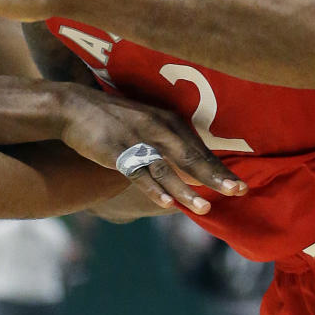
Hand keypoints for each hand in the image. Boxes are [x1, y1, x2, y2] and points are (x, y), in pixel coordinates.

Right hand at [55, 83, 246, 214]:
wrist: (73, 106)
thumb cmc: (112, 117)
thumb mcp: (144, 120)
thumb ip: (166, 138)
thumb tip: (189, 163)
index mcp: (166, 119)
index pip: (198, 148)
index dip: (219, 167)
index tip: (240, 185)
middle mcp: (156, 127)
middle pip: (190, 156)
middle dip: (215, 175)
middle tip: (238, 191)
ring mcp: (136, 139)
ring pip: (167, 168)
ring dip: (187, 190)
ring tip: (204, 208)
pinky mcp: (117, 151)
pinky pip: (139, 173)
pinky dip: (154, 189)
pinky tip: (168, 203)